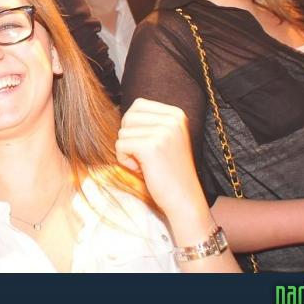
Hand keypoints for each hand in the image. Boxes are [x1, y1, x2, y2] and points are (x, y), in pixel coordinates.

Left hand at [116, 98, 207, 218]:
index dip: (135, 127)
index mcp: (176, 114)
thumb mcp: (165, 138)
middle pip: (128, 117)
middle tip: (146, 156)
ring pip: (122, 132)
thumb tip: (124, 113)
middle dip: (129, 138)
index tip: (150, 145)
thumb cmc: (168, 171)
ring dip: (127, 151)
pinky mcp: (151, 146)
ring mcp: (163, 132)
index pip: (138, 105)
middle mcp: (172, 119)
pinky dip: (124, 160)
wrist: (184, 199)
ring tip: (145, 163)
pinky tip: (142, 169)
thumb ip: (149, 122)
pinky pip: (120, 145)